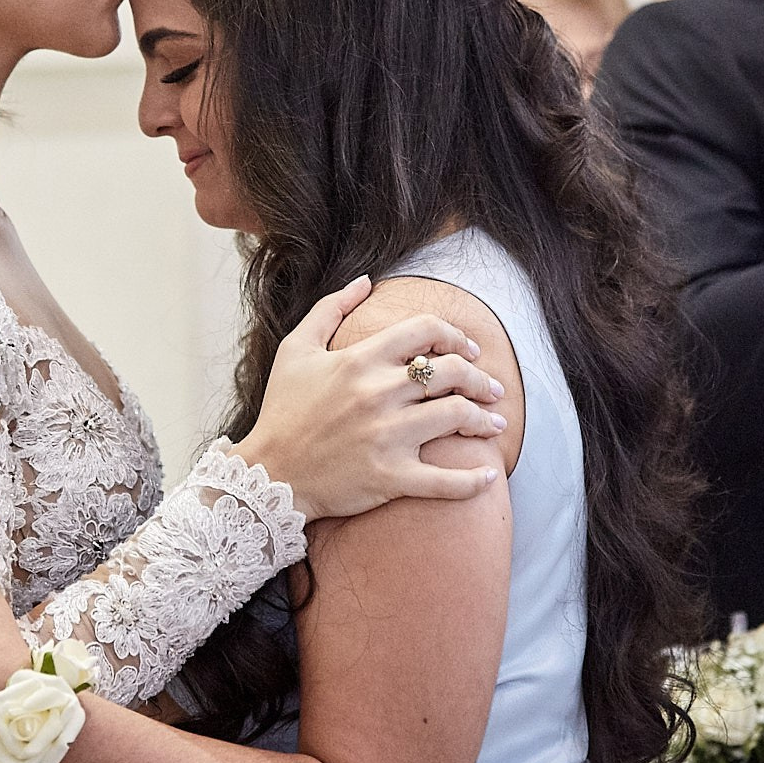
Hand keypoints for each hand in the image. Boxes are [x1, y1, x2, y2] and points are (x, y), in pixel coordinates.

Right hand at [234, 275, 507, 520]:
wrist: (268, 474)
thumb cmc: (283, 410)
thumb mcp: (296, 349)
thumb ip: (330, 309)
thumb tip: (365, 281)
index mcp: (360, 360)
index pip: (427, 331)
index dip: (457, 336)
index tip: (470, 351)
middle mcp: (377, 394)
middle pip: (452, 374)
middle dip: (482, 379)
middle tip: (493, 389)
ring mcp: (386, 437)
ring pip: (456, 417)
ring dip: (485, 420)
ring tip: (496, 424)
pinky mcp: (389, 478)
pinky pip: (443, 481)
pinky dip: (471, 481)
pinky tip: (488, 477)